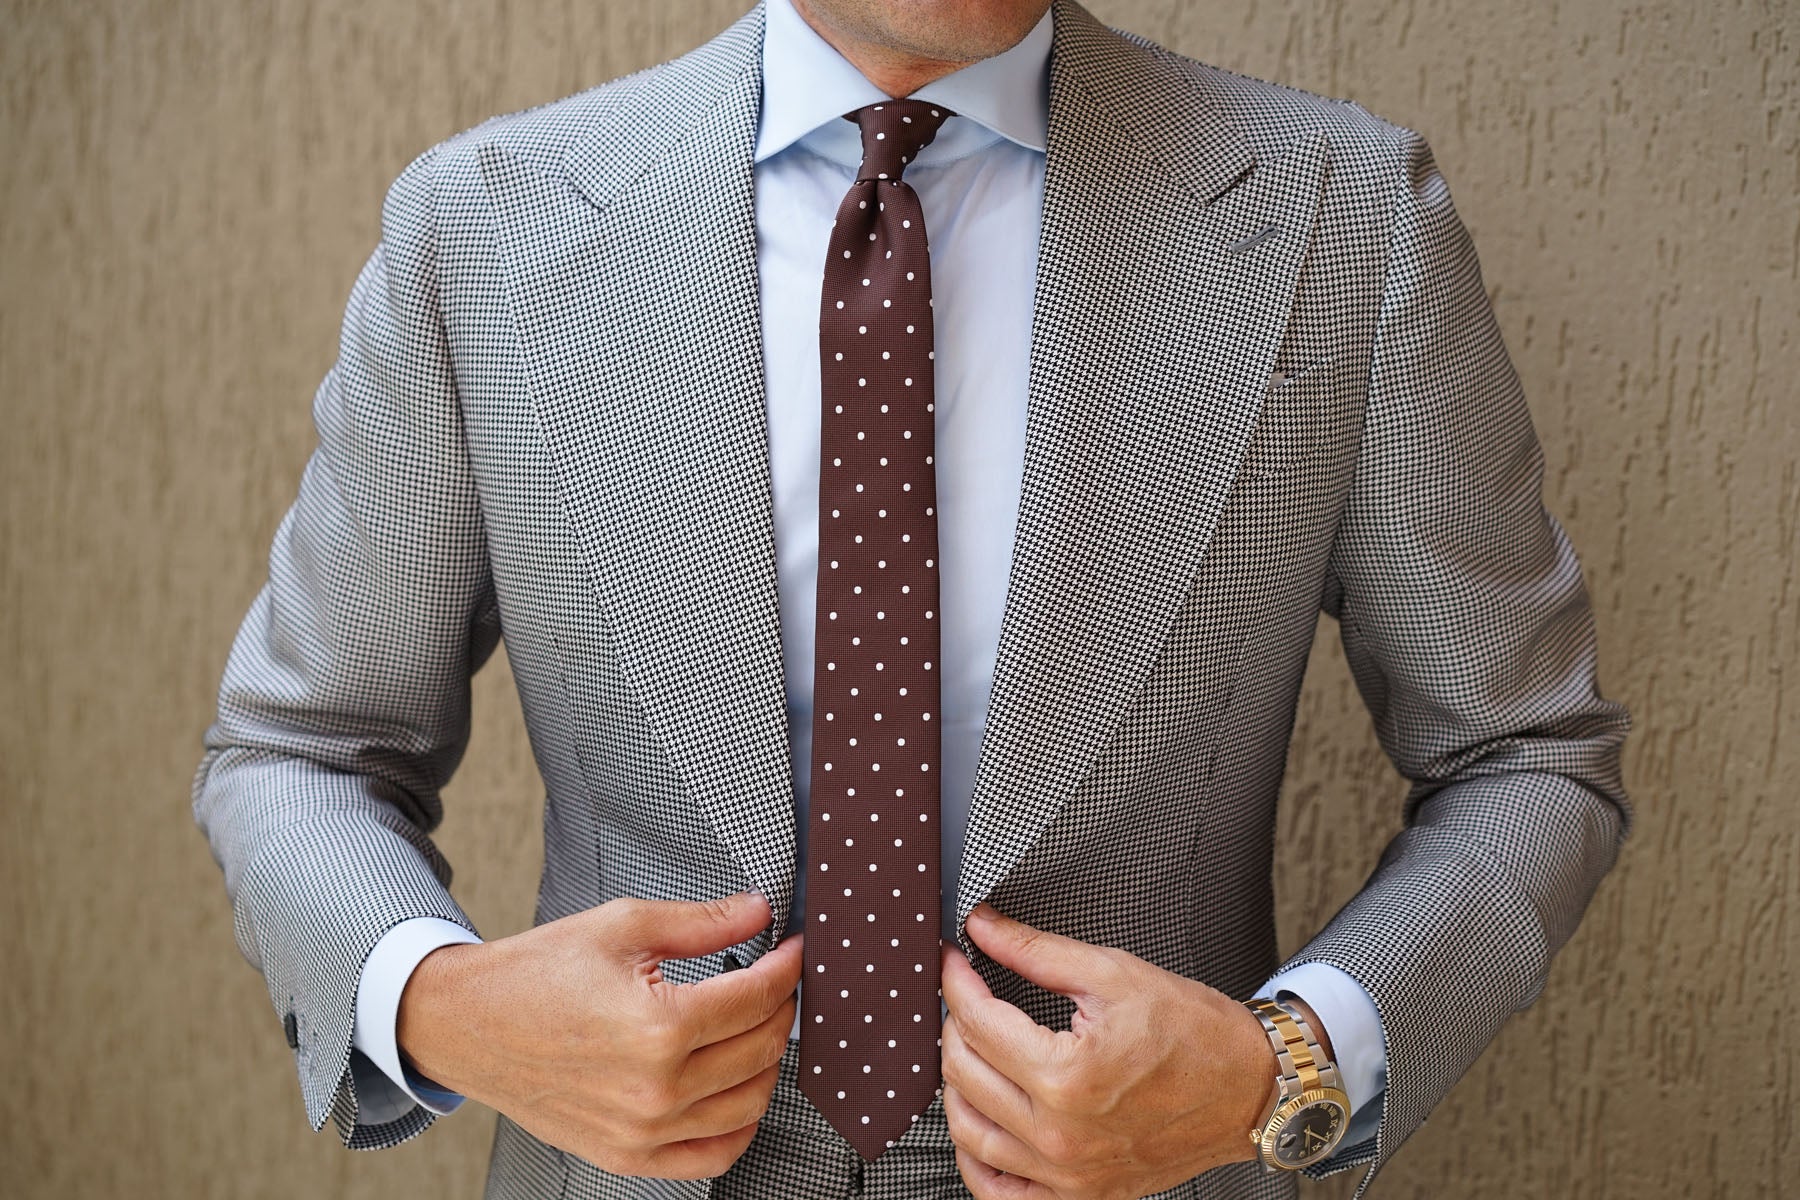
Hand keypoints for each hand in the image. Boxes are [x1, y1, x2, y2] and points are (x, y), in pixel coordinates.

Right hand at [396, 890, 800, 1178]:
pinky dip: (741, 1125)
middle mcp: (657, 1088)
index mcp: (659, 1027)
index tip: (793, 949)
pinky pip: (713, 1156)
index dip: (786, 967)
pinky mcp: (627, 1156)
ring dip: (768, 1061)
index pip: (757, 998)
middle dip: (781, 1007)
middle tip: (775, 981)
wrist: (468, 1024)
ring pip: (750, 1102)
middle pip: (762, 1048)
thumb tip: (759, 914)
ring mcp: (644, 1131)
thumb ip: (702, 923)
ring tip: (758, 1026)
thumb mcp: (622, 927)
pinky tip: (741, 1090)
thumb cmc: (537, 974)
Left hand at [938, 902, 1282, 1198]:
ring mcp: (1067, 1175)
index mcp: (1068, 1076)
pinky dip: (974, 1157)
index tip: (954, 960)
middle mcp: (1061, 1135)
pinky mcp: (1078, 1196)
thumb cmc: (1196, 1034)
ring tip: (969, 1047)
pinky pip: (998, 1190)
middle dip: (954, 1023)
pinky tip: (977, 1121)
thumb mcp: (1114, 974)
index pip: (978, 1021)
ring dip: (956, 1082)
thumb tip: (982, 929)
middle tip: (965, 995)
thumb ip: (1036, 952)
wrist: (1250, 1089)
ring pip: (968, 1129)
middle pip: (964, 1072)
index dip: (956, 980)